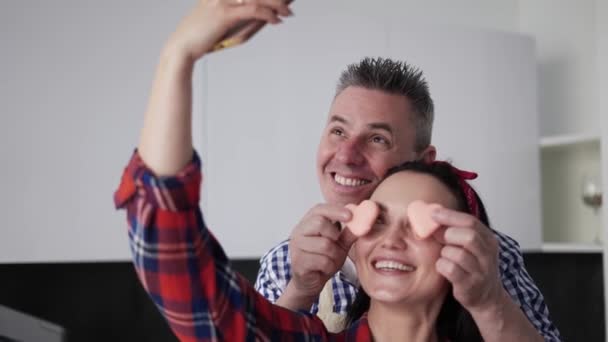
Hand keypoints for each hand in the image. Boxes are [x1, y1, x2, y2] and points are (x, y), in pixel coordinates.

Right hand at [168, 0, 292, 60]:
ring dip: (277, 4)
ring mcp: (222, 0)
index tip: (283, 0)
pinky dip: (268, 15)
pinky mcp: (224, 13)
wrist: (182, 47)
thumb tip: (263, 14)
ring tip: (288, 12)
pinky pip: (252, 10)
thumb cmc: (202, 38)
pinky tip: (276, 21)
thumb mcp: (223, 22)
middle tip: (291, 2)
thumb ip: (241, 14)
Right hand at [284, 204, 356, 304]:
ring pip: (324, 244)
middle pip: (320, 222)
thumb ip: (349, 232)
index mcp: (308, 223)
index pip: (319, 209)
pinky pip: (322, 260)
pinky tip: (324, 268)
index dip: (335, 210)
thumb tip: (363, 219)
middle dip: (334, 235)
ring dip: (334, 255)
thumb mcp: (339, 244)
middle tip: (336, 244)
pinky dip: (329, 266)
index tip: (350, 215)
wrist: (310, 281)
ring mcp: (296, 247)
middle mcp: (299, 232)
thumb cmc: (323, 259)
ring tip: (330, 260)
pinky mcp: (298, 262)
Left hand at [431, 208, 504, 313]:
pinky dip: (442, 265)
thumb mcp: (471, 246)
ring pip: (458, 254)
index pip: (471, 222)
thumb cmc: (472, 266)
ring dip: (445, 252)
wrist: (487, 297)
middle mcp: (488, 255)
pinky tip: (443, 267)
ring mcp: (480, 271)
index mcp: (488, 240)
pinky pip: (450, 269)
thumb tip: (433, 214)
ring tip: (444, 255)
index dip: (450, 216)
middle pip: (468, 236)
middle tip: (437, 237)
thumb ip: (457, 230)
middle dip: (448, 234)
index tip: (433, 213)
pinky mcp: (470, 285)